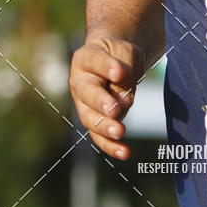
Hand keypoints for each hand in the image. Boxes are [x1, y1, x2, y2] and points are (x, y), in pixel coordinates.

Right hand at [69, 36, 144, 158]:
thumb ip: (125, 70)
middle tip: (114, 108)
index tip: (119, 72)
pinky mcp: (95, 121)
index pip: (95, 60)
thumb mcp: (127, 53)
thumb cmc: (119, 55)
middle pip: (88, 93)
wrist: (116, 61)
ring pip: (91, 118)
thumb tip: (123, 99)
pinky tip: (124, 152)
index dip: (106, 66)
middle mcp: (80, 82)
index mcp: (86, 58)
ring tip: (120, 132)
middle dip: (101, 102)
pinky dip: (111, 145)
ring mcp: (85, 104)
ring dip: (105, 127)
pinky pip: (100, 136)